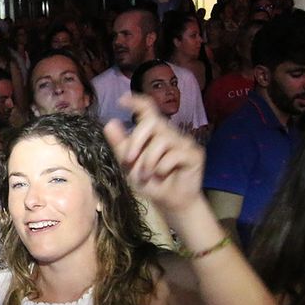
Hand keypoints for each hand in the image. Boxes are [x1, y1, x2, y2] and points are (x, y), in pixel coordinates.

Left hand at [103, 94, 203, 216]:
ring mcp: (184, 142)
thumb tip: (109, 123)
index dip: (137, 101)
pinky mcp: (194, 154)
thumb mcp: (129, 165)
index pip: (148, 110)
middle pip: (154, 122)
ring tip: (146, 174)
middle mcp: (170, 133)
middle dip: (137, 141)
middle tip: (128, 160)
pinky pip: (174, 154)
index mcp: (154, 133)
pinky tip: (162, 175)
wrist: (169, 204)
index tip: (122, 100)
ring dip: (148, 160)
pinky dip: (162, 167)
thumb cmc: (150, 183)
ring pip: (162, 140)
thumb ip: (120, 145)